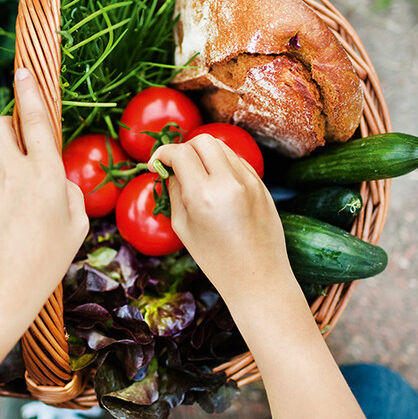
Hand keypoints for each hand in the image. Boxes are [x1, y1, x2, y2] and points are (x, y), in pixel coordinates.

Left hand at [0, 68, 87, 418]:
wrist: (1, 292)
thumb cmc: (47, 261)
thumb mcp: (75, 226)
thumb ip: (70, 194)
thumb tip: (59, 181)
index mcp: (45, 176)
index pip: (35, 123)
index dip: (30, 94)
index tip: (23, 72)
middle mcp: (14, 175)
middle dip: (4, 122)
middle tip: (19, 140)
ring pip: (0, 161)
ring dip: (13, 170)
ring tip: (30, 214)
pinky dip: (8, 195)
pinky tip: (17, 227)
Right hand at [149, 134, 292, 304]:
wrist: (258, 277)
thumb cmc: (215, 259)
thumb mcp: (183, 227)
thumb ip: (174, 192)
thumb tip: (169, 170)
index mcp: (204, 195)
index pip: (180, 153)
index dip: (162, 154)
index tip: (155, 165)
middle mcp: (229, 182)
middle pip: (202, 141)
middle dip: (184, 149)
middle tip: (176, 167)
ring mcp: (249, 181)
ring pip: (221, 147)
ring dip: (204, 155)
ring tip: (197, 176)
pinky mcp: (261, 185)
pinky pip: (237, 161)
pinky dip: (222, 164)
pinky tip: (216, 184)